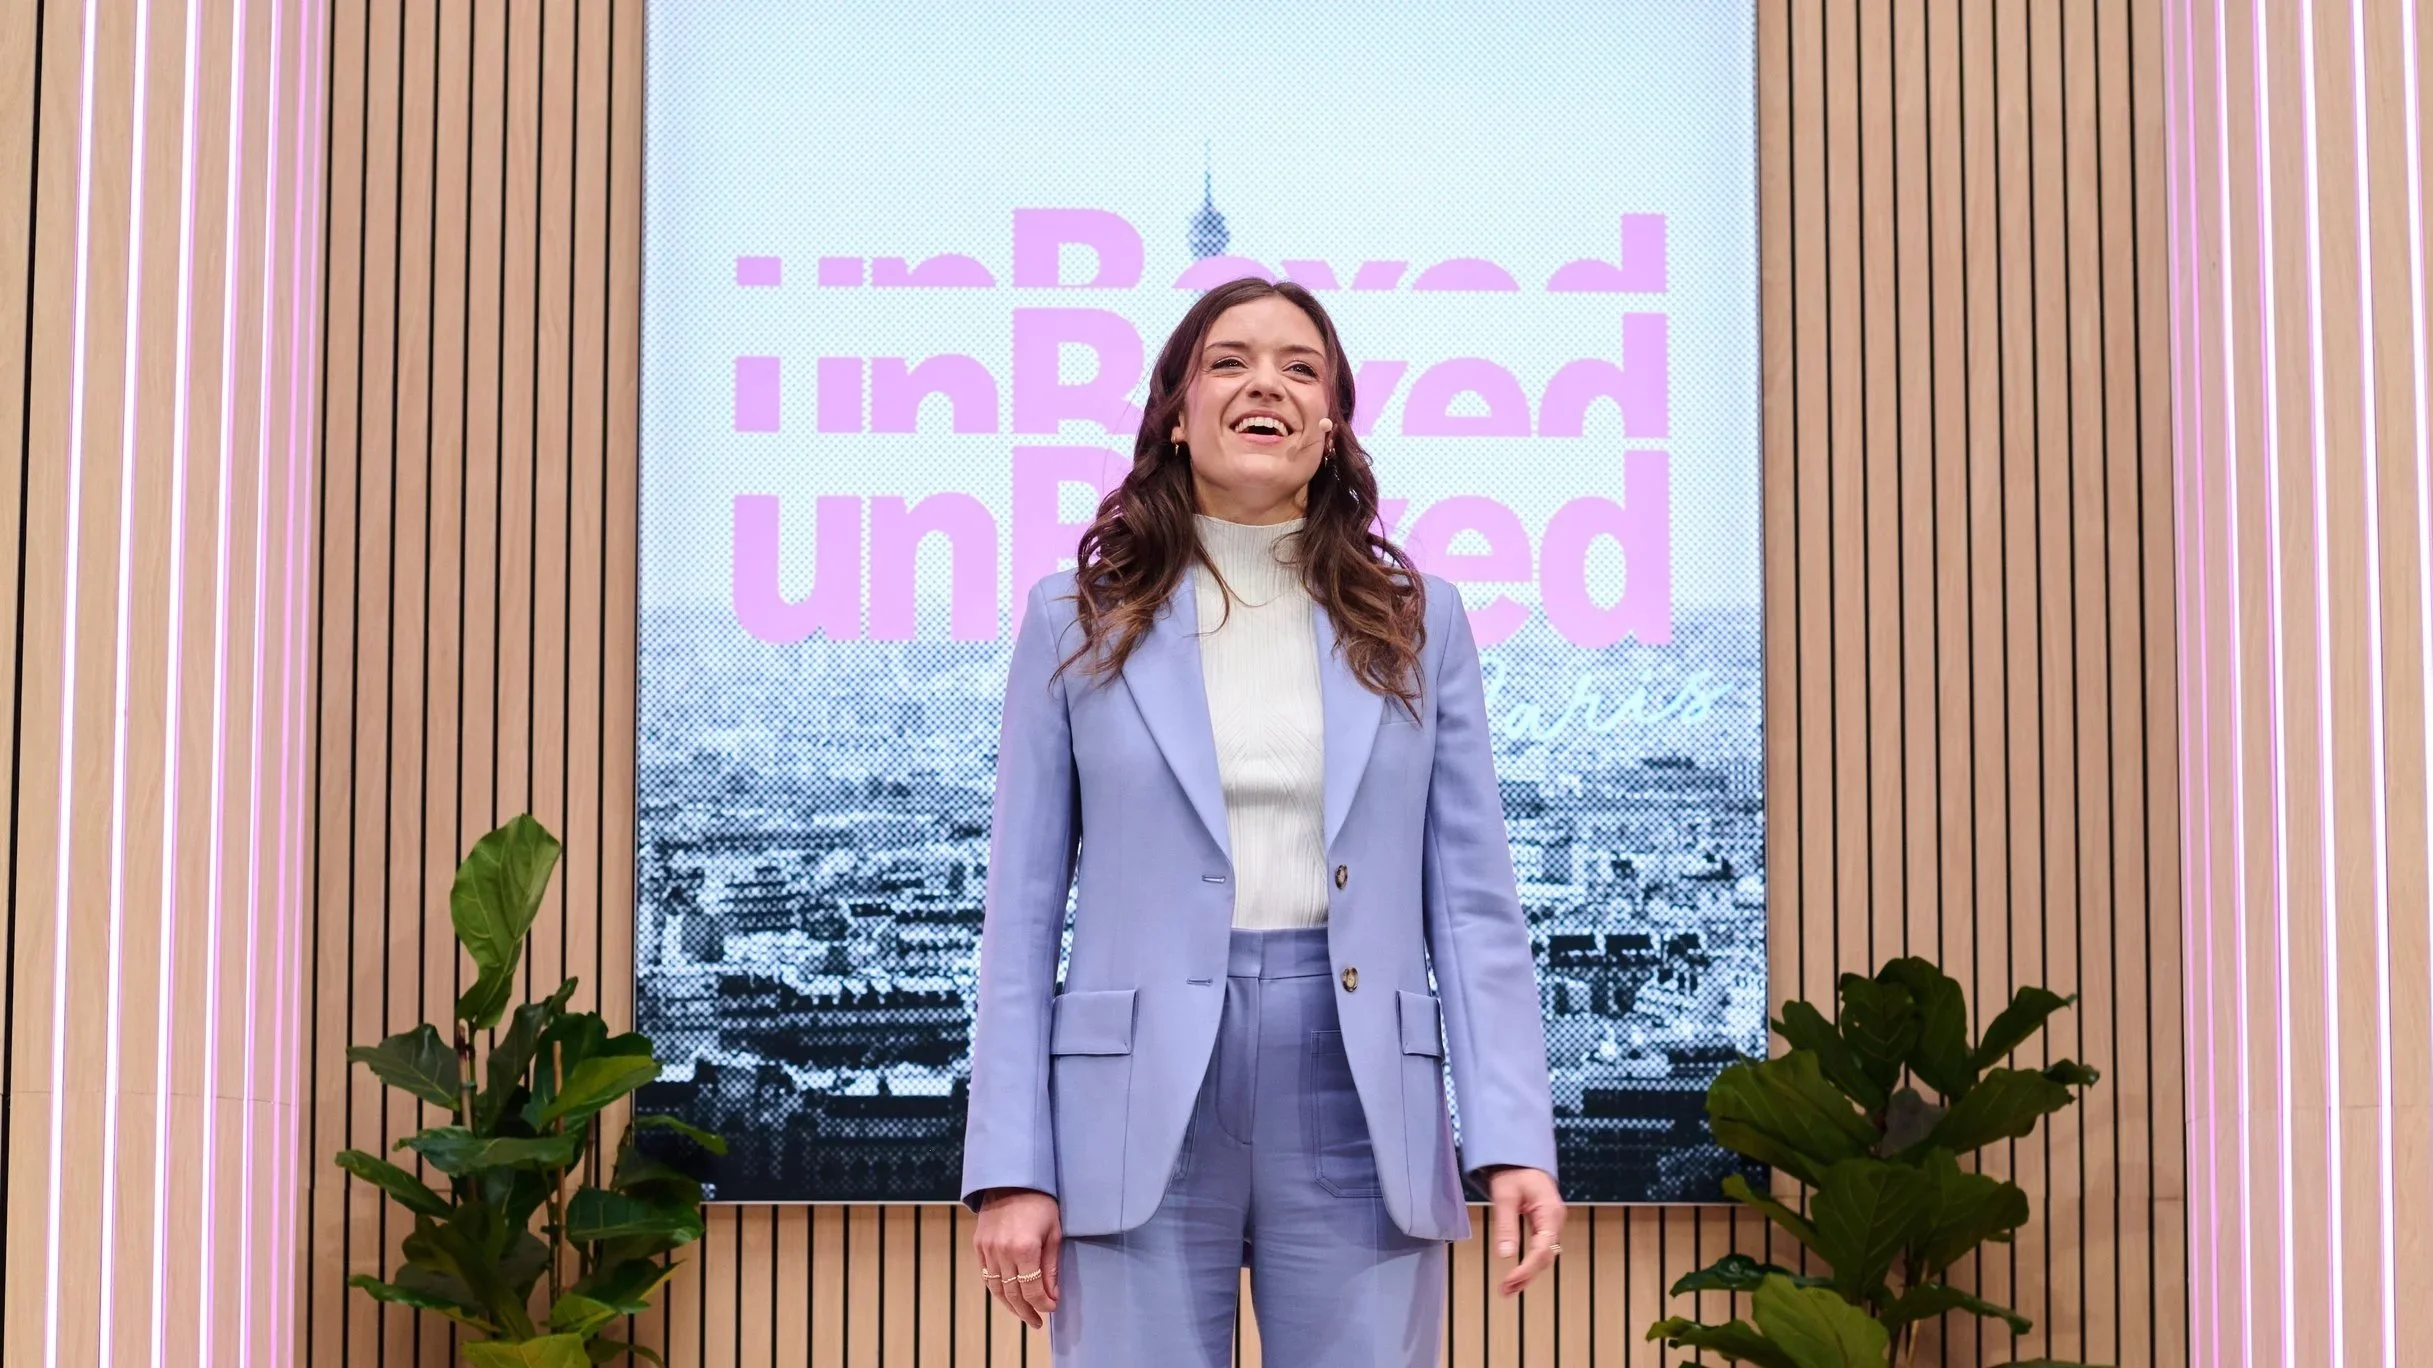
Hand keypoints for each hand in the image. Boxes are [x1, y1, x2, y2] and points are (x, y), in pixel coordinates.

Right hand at [974, 1187, 1061, 1326]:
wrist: (1011, 1178)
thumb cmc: (1040, 1202)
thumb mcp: (1053, 1233)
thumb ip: (1051, 1267)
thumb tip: (1052, 1296)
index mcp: (1025, 1248)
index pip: (1033, 1290)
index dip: (1043, 1304)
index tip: (1052, 1308)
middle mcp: (1002, 1252)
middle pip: (1013, 1295)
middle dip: (1027, 1311)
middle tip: (1037, 1321)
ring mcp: (987, 1249)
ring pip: (997, 1289)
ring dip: (1010, 1306)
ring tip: (1024, 1314)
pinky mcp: (979, 1245)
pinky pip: (987, 1276)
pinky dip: (998, 1289)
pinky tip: (1008, 1296)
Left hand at [1484, 1166, 1564, 1296]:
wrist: (1520, 1157)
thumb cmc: (1513, 1171)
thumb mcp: (1505, 1195)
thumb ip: (1506, 1224)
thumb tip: (1505, 1255)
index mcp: (1550, 1212)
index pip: (1542, 1249)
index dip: (1527, 1269)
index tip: (1509, 1281)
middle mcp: (1555, 1220)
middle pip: (1545, 1257)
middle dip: (1526, 1276)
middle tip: (1504, 1290)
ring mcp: (1552, 1224)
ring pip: (1544, 1256)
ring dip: (1527, 1274)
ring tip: (1507, 1289)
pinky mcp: (1545, 1226)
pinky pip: (1540, 1249)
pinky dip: (1528, 1264)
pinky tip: (1515, 1276)